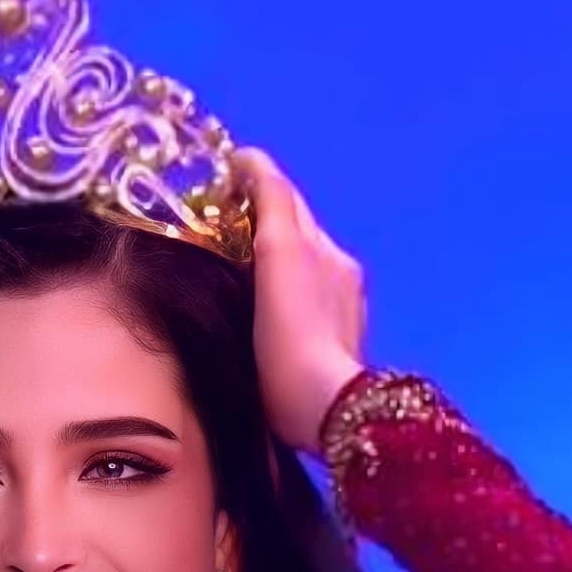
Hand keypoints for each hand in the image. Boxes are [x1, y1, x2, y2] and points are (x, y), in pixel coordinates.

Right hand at [232, 147, 368, 453]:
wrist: (327, 405)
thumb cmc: (288, 343)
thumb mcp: (280, 259)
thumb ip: (272, 205)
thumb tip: (254, 167)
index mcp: (309, 241)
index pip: (280, 189)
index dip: (253, 171)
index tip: (226, 165)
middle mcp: (332, 256)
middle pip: (297, 216)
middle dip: (266, 204)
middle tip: (227, 211)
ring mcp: (343, 292)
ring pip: (308, 249)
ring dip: (281, 241)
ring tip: (249, 254)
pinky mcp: (345, 326)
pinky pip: (318, 282)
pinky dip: (296, 274)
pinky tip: (281, 297)